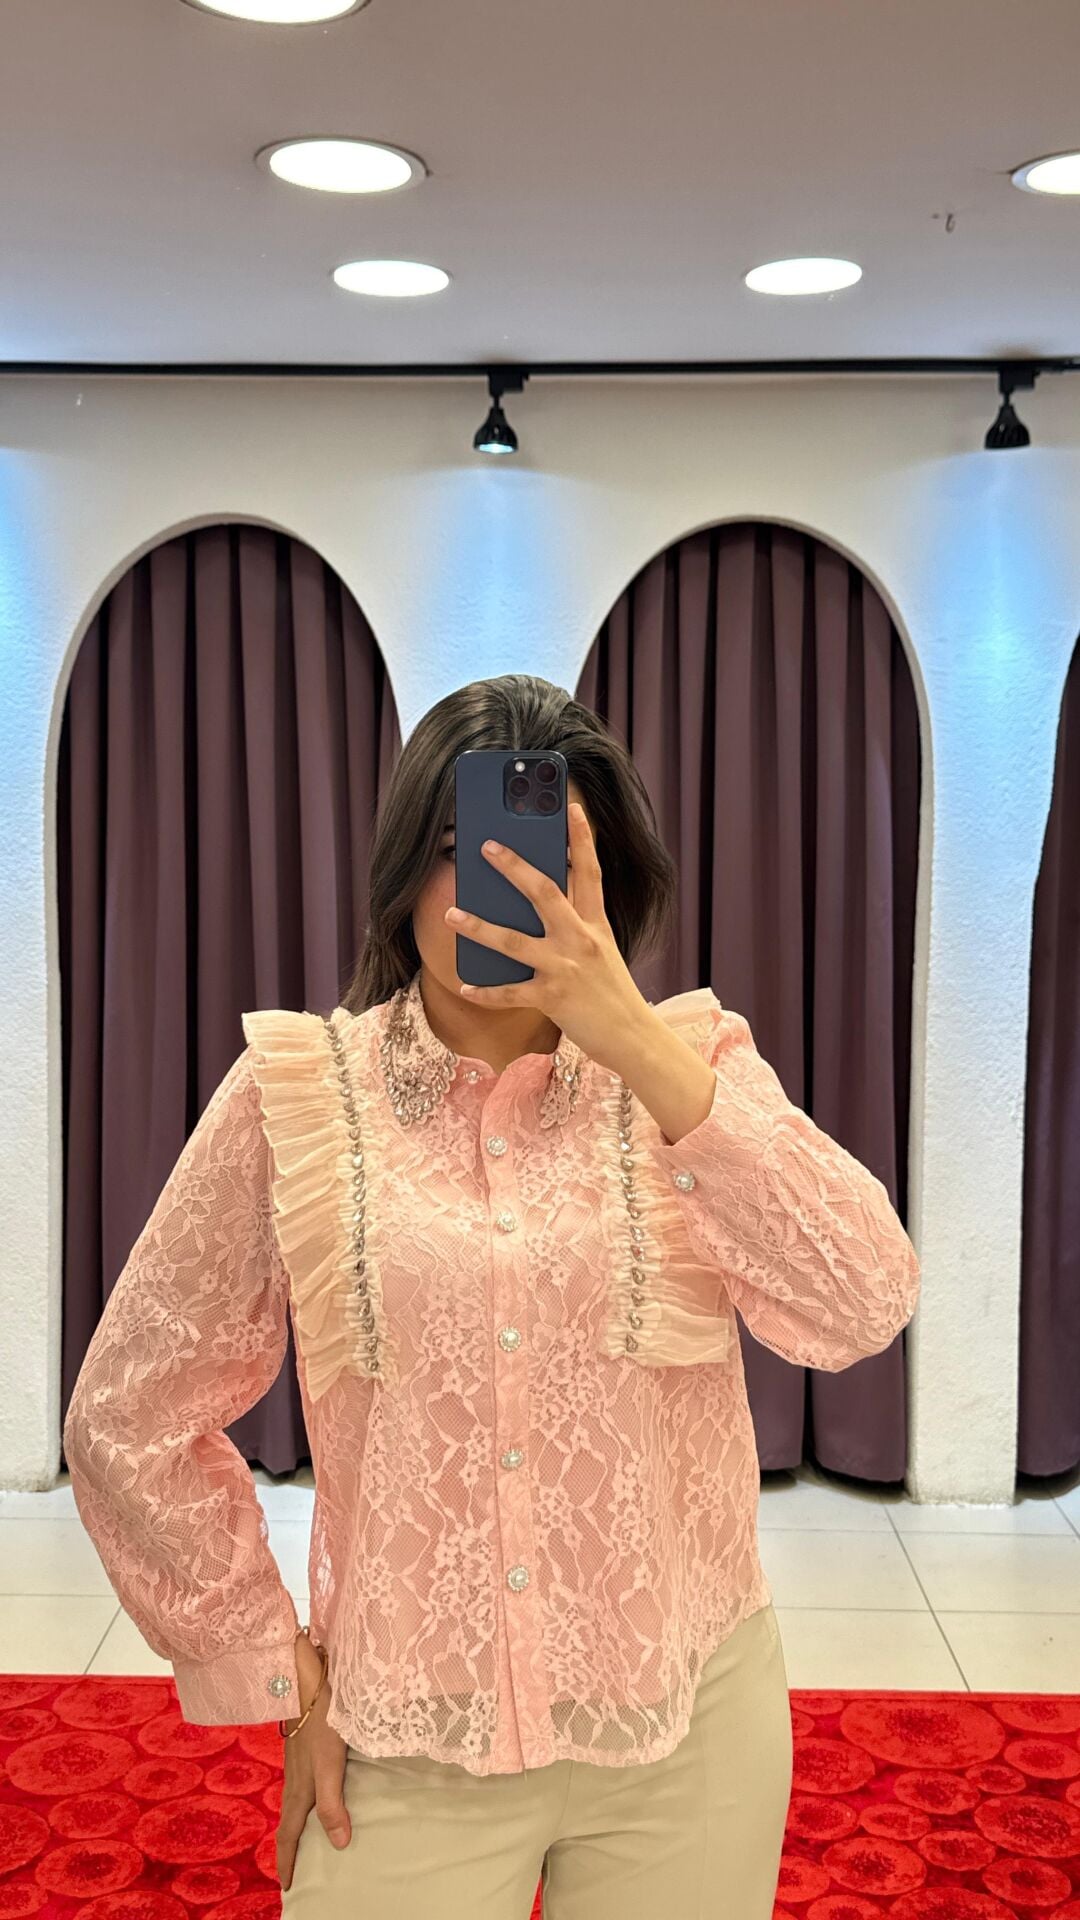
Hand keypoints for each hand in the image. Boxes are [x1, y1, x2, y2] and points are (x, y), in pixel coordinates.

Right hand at [276, 1632, 350, 1891]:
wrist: (304, 1676)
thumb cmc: (320, 1718)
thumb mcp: (329, 1764)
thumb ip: (332, 1803)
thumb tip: (339, 1844)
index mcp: (299, 1789)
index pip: (289, 1835)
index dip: (288, 1862)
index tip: (288, 1887)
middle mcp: (295, 1779)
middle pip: (288, 1822)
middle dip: (289, 1848)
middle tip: (293, 1870)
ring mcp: (298, 1762)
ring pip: (294, 1803)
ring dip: (297, 1825)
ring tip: (305, 1839)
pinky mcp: (306, 1747)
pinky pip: (302, 1785)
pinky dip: (305, 1802)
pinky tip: (318, 1793)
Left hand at [443, 801, 653, 1076]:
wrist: (634, 1037)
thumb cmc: (613, 993)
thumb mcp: (603, 950)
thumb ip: (577, 925)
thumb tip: (540, 901)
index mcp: (596, 925)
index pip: (590, 872)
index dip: (582, 839)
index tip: (571, 808)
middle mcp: (581, 940)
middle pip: (544, 893)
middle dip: (513, 866)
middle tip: (486, 845)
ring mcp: (566, 968)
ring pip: (514, 941)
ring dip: (478, 926)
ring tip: (451, 913)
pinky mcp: (552, 999)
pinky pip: (510, 993)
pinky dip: (485, 990)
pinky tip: (464, 984)